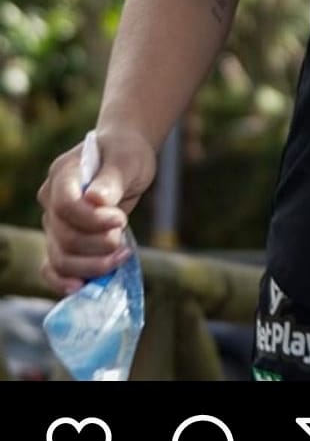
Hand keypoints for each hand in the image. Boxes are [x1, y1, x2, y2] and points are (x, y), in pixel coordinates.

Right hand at [37, 126, 156, 294]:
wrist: (125, 159)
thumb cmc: (126, 154)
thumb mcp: (126, 160)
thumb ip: (111, 180)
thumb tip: (96, 200)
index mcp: (62, 174)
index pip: (66, 206)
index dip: (93, 220)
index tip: (121, 220)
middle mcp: (51, 201)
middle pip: (65, 237)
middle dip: (98, 245)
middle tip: (123, 238)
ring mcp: (54, 223)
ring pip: (61, 258)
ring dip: (92, 265)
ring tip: (121, 255)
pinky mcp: (62, 241)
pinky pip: (53, 267)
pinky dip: (65, 280)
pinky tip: (83, 286)